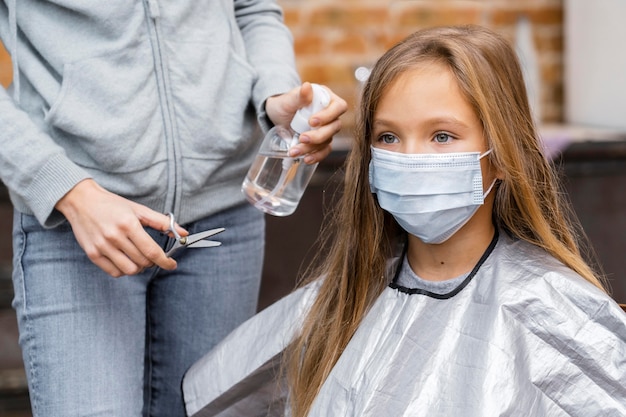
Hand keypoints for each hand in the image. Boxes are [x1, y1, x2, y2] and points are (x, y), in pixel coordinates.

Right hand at [55, 179, 187, 277]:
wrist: (81, 201)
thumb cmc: (112, 205)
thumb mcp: (139, 210)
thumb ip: (162, 222)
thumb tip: (184, 233)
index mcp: (128, 224)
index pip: (152, 251)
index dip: (165, 261)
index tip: (172, 264)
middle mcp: (114, 237)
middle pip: (142, 262)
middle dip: (152, 262)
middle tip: (152, 256)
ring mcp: (102, 246)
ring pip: (129, 270)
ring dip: (139, 268)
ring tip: (139, 258)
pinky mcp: (92, 254)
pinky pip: (114, 272)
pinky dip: (124, 270)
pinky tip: (126, 260)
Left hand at [265, 82, 346, 163]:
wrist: (276, 117)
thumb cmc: (284, 104)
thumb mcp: (288, 99)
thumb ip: (299, 95)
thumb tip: (307, 86)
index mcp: (326, 98)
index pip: (338, 107)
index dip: (328, 116)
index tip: (312, 121)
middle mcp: (330, 114)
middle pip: (334, 127)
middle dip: (318, 135)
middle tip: (302, 138)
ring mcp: (326, 129)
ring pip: (327, 141)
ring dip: (312, 148)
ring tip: (294, 151)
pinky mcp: (321, 142)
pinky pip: (324, 151)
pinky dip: (316, 156)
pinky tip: (306, 159)